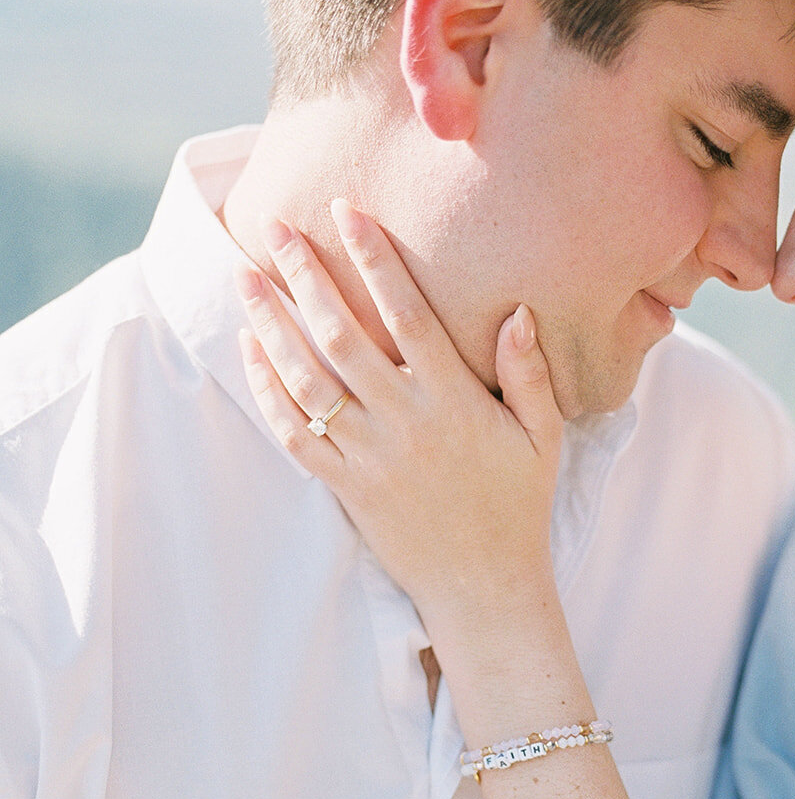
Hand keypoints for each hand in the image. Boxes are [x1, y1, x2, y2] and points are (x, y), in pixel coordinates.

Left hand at [237, 203, 563, 636]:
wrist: (483, 586)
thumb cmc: (517, 506)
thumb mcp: (543, 437)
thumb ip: (528, 374)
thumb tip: (517, 312)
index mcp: (453, 402)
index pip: (407, 315)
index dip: (375, 260)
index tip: (348, 212)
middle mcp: (404, 422)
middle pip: (343, 335)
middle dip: (307, 275)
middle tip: (275, 226)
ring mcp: (369, 456)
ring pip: (307, 379)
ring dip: (272, 324)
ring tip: (247, 278)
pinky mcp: (345, 487)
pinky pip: (294, 434)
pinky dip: (268, 391)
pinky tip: (251, 352)